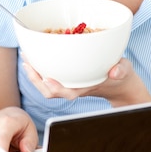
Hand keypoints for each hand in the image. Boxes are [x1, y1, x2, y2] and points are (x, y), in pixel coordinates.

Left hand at [24, 58, 150, 105]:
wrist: (119, 83)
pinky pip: (49, 77)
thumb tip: (115, 71)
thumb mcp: (125, 70)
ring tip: (26, 58)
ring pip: (47, 86)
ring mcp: (69, 85)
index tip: (46, 79)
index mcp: (87, 88)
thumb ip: (121, 70)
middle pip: (51, 92)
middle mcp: (74, 88)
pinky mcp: (67, 79)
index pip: (69, 93)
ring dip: (34, 74)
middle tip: (27, 63)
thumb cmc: (121, 75)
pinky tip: (33, 58)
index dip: (56, 88)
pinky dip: (39, 69)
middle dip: (36, 80)